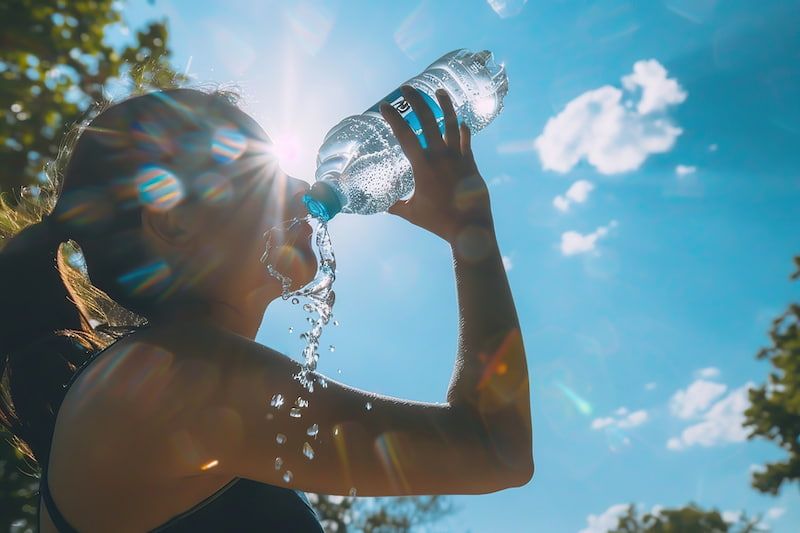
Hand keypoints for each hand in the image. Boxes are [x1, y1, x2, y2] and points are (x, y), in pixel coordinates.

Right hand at [379, 85, 493, 243]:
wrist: (469, 227)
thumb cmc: (438, 221)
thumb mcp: (412, 213)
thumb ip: (396, 206)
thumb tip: (382, 205)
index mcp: (423, 166)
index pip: (405, 135)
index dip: (394, 118)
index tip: (385, 106)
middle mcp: (440, 156)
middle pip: (428, 120)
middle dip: (416, 101)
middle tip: (407, 89)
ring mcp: (458, 157)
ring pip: (451, 123)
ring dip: (445, 105)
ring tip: (439, 91)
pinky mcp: (470, 162)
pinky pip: (466, 141)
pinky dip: (463, 130)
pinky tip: (461, 123)